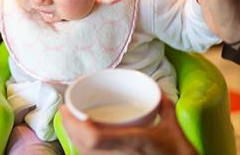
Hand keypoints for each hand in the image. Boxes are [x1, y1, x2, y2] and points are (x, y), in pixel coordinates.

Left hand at [59, 95, 196, 154]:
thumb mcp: (174, 129)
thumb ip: (163, 106)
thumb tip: (154, 90)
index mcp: (135, 142)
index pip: (94, 137)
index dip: (74, 124)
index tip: (67, 109)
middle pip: (83, 148)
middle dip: (69, 129)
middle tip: (65, 113)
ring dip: (74, 140)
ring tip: (72, 124)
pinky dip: (83, 151)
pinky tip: (83, 141)